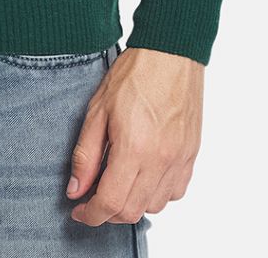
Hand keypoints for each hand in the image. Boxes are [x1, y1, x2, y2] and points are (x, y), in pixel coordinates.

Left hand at [65, 45, 203, 225]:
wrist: (171, 52)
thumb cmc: (134, 74)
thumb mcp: (98, 109)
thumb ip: (86, 154)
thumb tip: (76, 189)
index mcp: (134, 149)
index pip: (110, 203)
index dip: (90, 214)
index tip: (79, 210)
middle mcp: (160, 160)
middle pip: (132, 211)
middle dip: (108, 212)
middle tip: (93, 196)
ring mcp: (179, 160)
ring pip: (155, 206)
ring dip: (133, 203)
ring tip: (118, 182)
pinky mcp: (191, 154)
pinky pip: (175, 192)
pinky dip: (157, 193)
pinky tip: (144, 175)